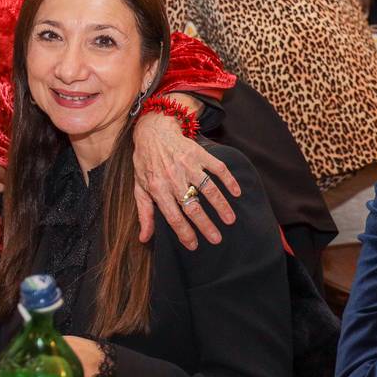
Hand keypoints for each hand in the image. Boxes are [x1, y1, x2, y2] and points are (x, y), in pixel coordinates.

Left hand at [132, 109, 237, 248]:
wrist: (153, 131)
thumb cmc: (145, 162)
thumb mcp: (139, 187)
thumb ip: (144, 213)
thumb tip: (144, 238)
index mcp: (158, 188)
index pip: (173, 216)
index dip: (184, 233)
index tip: (194, 245)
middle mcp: (174, 178)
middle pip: (192, 206)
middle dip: (206, 225)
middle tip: (217, 239)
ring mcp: (188, 165)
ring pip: (208, 189)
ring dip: (221, 205)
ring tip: (230, 219)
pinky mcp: (199, 154)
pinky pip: (217, 168)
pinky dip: (229, 180)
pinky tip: (237, 192)